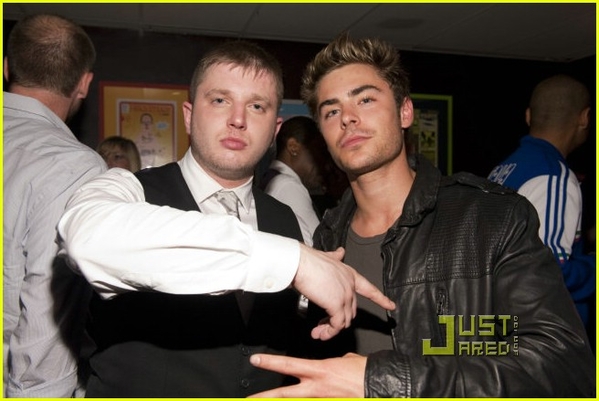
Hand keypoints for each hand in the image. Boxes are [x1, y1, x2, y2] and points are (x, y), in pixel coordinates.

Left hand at [248, 353, 365, 397]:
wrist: (383, 387)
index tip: (256, 360)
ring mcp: (323, 400)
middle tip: (248, 400)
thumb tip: (334, 366)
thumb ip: (335, 363)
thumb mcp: (348, 360)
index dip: (271, 363)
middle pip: (285, 394)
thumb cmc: (367, 372)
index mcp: (321, 370)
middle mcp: (318, 387)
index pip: (290, 364)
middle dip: (265, 397)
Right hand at [293, 244, 394, 339]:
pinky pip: (336, 325)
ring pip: (344, 321)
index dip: (381, 299)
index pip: (369, 289)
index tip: (391, 305)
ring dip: (331, 329)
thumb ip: (335, 257)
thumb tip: (340, 252)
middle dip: (338, 321)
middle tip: (322, 326)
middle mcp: (350, 286)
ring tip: (318, 332)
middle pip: (351, 310)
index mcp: (350, 274)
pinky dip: (329, 332)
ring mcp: (345, 296)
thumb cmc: (309, 260)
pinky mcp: (336, 305)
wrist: (300, 263)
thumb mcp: (326, 257)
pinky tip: (320, 333)